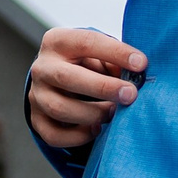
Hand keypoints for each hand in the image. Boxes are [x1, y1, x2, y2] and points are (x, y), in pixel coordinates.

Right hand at [25, 25, 145, 151]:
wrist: (55, 80)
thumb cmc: (84, 64)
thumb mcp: (96, 54)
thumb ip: (113, 61)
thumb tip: (135, 75)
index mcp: (57, 41)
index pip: (85, 42)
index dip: (115, 52)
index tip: (141, 63)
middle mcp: (41, 67)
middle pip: (67, 77)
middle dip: (103, 87)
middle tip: (131, 95)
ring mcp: (36, 95)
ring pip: (59, 108)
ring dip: (92, 113)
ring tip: (113, 112)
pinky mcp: (36, 119)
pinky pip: (54, 135)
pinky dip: (78, 136)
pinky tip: (97, 128)